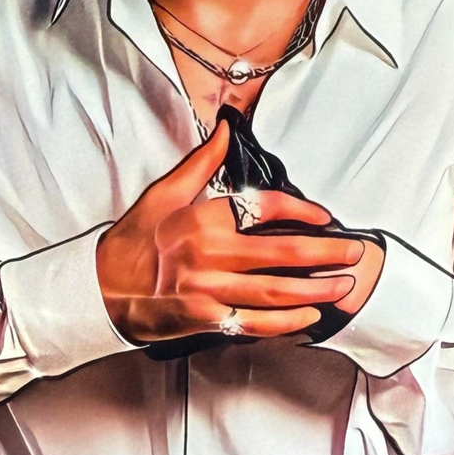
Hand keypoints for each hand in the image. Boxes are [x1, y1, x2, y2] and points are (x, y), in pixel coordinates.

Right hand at [95, 123, 367, 346]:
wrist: (99, 291)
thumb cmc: (131, 243)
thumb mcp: (162, 193)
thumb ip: (200, 163)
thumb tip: (224, 130)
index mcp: (202, 219)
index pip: (262, 209)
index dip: (299, 211)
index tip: (324, 216)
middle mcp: (210, 255)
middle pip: (280, 253)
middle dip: (324, 253)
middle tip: (354, 252)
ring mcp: (209, 291)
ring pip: (274, 291)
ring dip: (314, 289)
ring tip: (344, 285)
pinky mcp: (206, 321)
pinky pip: (254, 324)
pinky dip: (285, 323)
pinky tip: (308, 318)